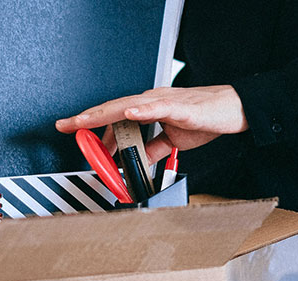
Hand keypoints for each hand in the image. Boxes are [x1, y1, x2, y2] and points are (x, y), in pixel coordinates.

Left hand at [55, 85, 248, 163]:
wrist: (233, 109)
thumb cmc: (205, 118)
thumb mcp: (172, 140)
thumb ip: (152, 149)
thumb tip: (135, 160)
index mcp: (148, 109)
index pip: (113, 116)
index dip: (91, 123)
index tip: (71, 130)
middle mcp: (151, 102)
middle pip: (112, 109)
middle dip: (86, 118)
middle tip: (64, 126)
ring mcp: (163, 102)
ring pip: (127, 106)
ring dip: (104, 114)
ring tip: (83, 121)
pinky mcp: (179, 107)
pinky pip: (156, 107)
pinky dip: (140, 110)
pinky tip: (127, 113)